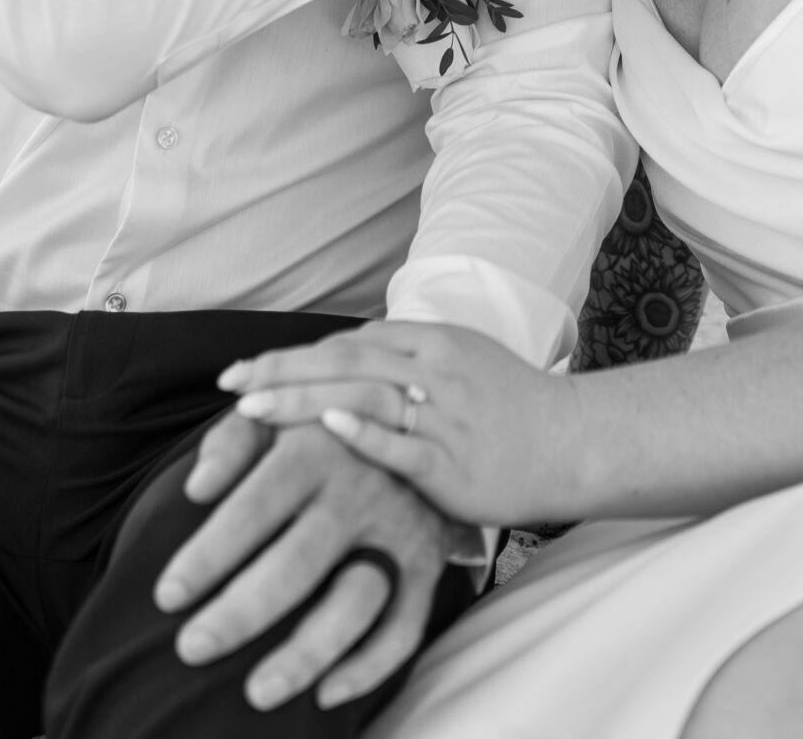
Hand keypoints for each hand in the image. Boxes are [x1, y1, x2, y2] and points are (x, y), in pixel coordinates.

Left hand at [154, 412, 460, 712]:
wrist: (407, 426)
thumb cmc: (318, 429)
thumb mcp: (276, 414)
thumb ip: (230, 443)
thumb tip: (197, 489)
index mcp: (315, 448)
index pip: (255, 506)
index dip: (210, 553)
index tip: (167, 596)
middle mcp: (360, 490)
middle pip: (299, 561)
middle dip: (242, 612)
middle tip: (191, 649)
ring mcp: (398, 530)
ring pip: (356, 601)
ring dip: (307, 652)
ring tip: (256, 693)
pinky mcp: (427, 564)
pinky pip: (406, 626)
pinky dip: (371, 666)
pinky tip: (326, 695)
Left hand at [220, 320, 580, 529]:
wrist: (572, 441)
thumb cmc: (510, 406)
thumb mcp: (458, 363)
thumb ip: (403, 362)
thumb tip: (342, 368)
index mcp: (431, 342)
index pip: (346, 343)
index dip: (290, 357)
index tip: (244, 372)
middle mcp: (434, 369)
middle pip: (343, 362)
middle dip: (279, 374)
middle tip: (230, 386)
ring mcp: (445, 414)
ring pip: (362, 396)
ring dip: (301, 400)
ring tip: (252, 410)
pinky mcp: (455, 460)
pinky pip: (403, 444)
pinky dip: (364, 434)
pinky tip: (328, 428)